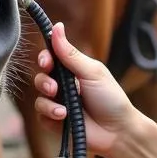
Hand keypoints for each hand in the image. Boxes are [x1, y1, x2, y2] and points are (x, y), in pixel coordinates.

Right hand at [33, 22, 137, 157]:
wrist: (118, 131)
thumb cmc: (111, 98)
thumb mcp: (92, 72)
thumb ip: (70, 53)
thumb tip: (56, 26)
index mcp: (73, 71)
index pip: (51, 59)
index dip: (45, 58)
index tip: (46, 61)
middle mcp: (64, 86)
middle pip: (40, 76)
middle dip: (43, 80)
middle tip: (53, 87)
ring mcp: (58, 104)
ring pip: (39, 97)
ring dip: (47, 100)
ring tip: (63, 108)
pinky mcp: (54, 121)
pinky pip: (40, 114)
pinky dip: (50, 113)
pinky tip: (63, 116)